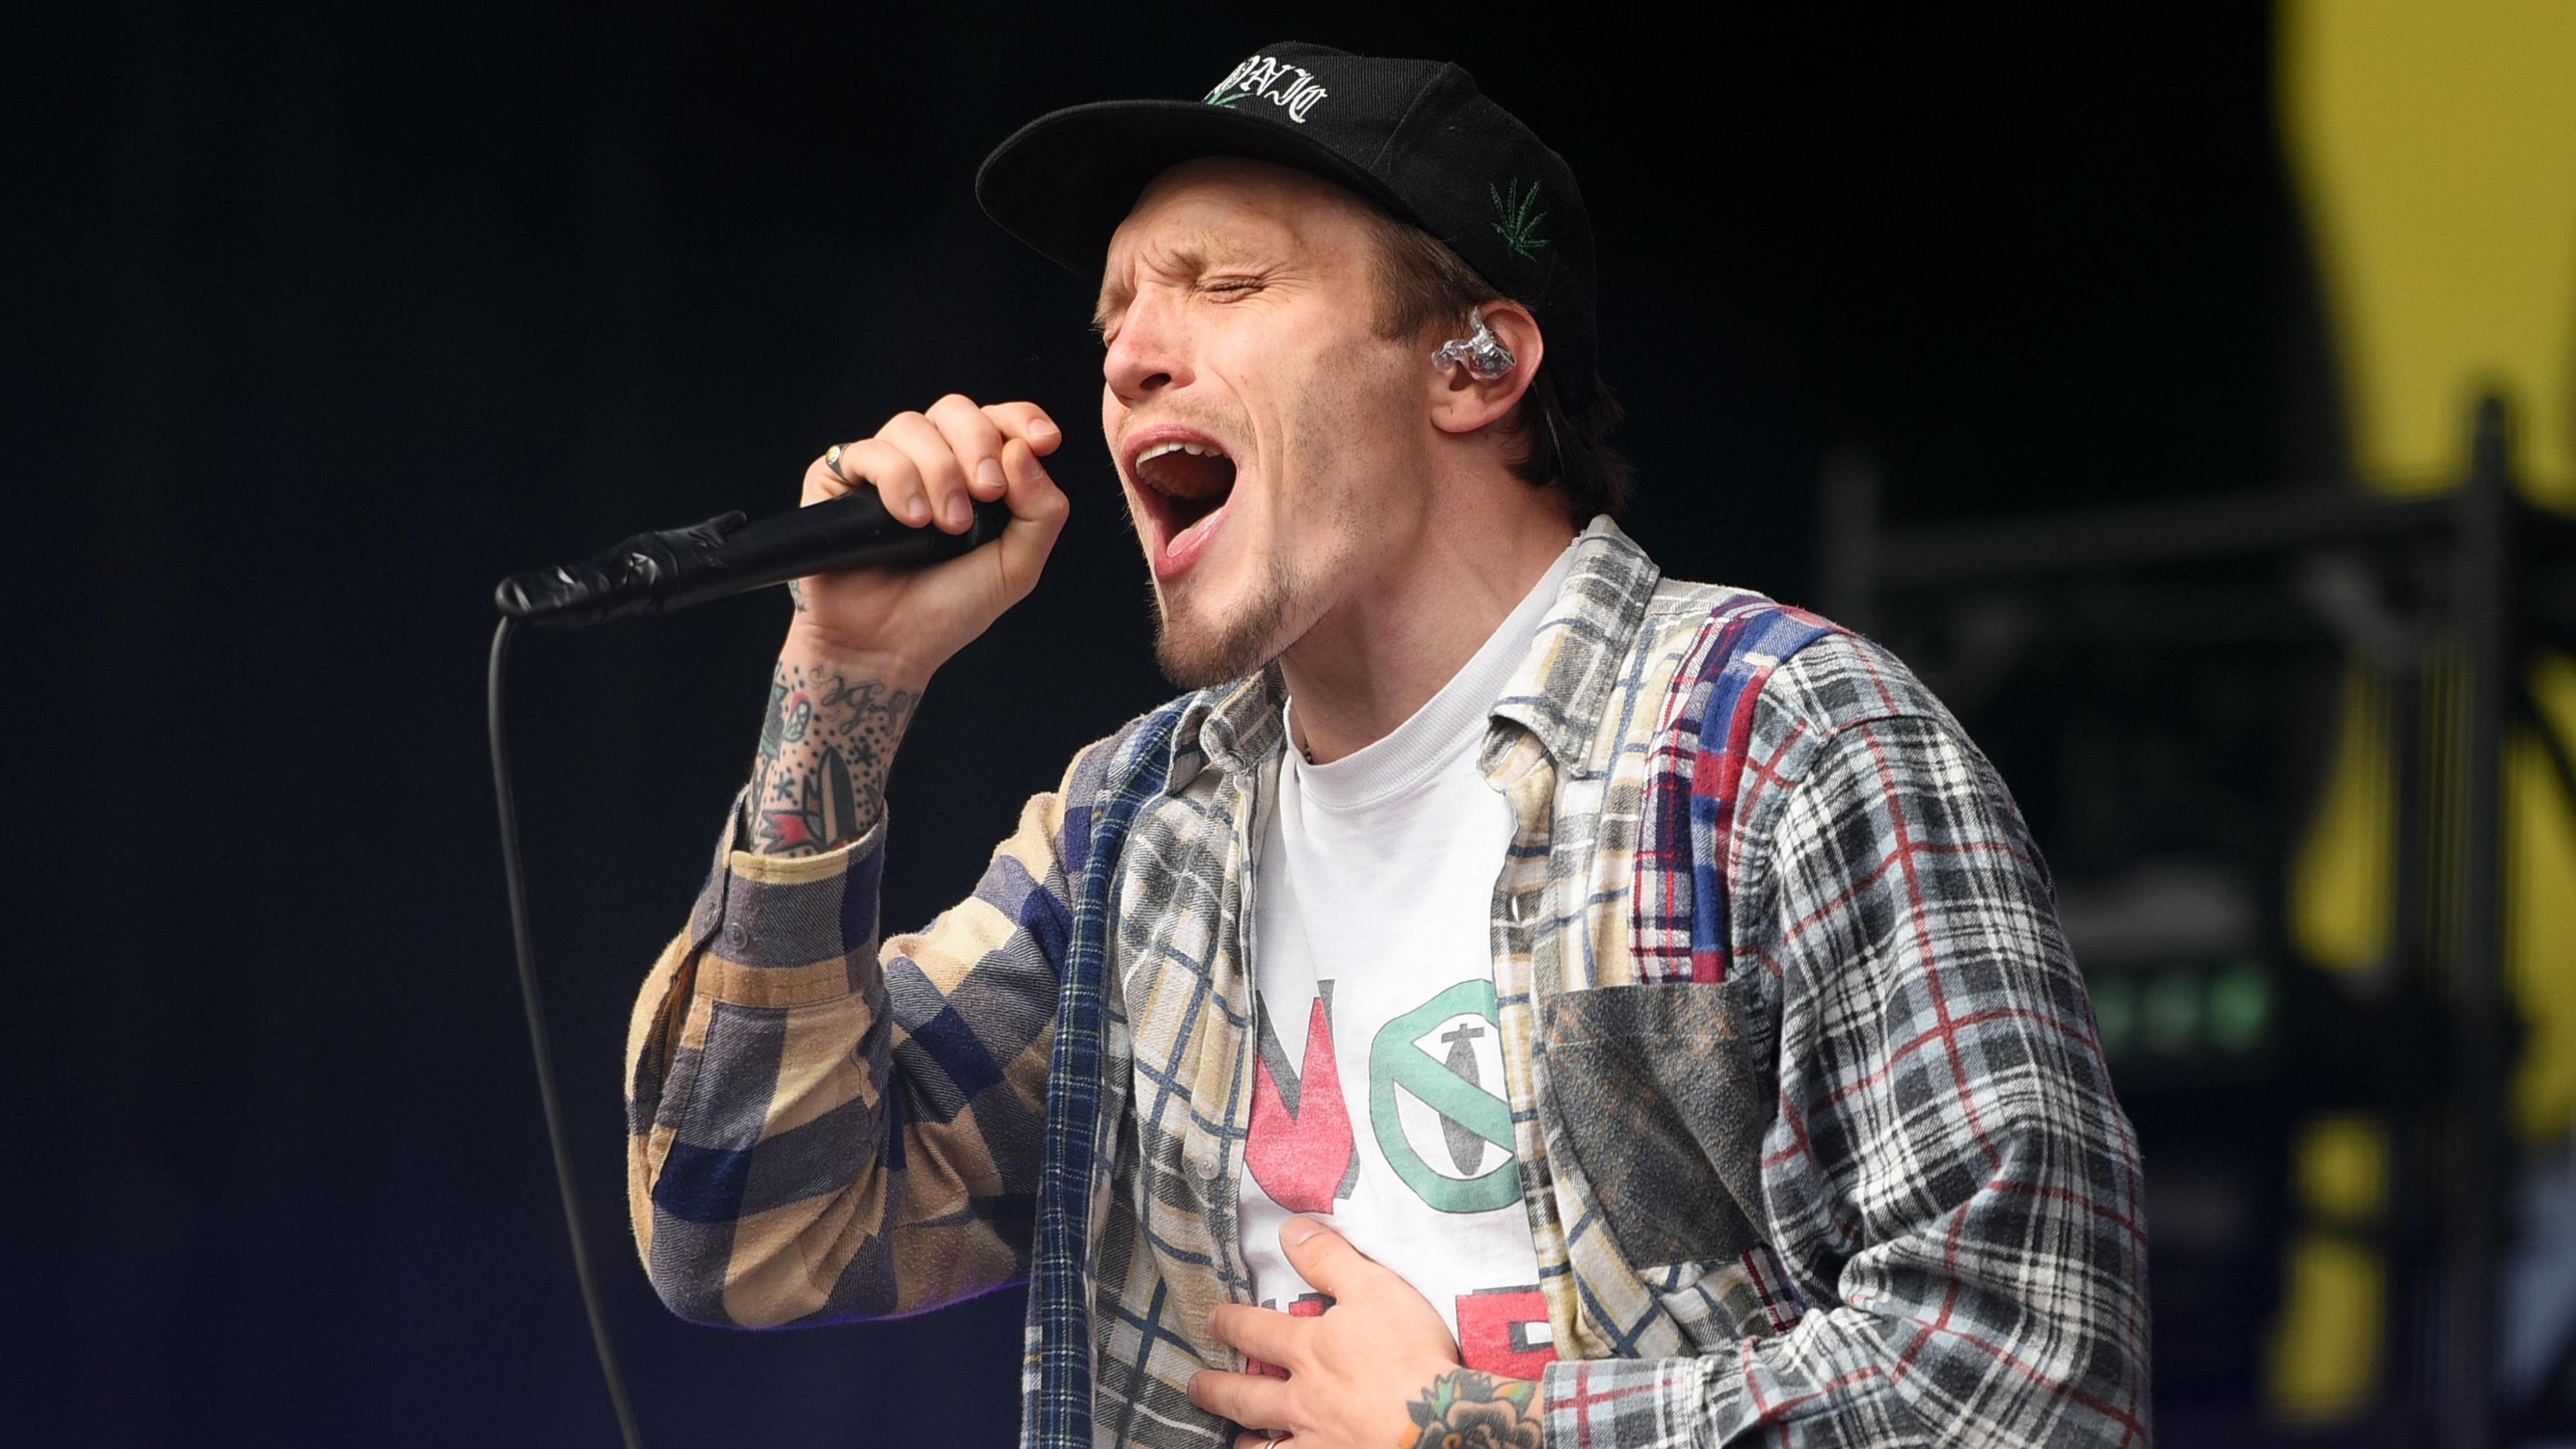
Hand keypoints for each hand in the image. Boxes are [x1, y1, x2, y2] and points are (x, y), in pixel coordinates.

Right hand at [790, 394, 1068, 687]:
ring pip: (912, 426)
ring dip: (939, 471)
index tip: (1045, 442)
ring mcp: (882, 467)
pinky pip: (868, 451)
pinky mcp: (836, 478)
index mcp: (973, 473)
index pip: (998, 421)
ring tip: (945, 526)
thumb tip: (1025, 452)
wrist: (887, 646)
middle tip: (988, 493)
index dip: (1021, 419)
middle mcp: (928, 462)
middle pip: (955, 410)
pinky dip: (897, 480)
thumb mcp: (1016, 566)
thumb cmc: (948, 609)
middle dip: (979, 443)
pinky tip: (911, 520)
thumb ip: (1041, 512)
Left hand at [1189, 1219, 1540, 1447]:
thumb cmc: (1408, 1352)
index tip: (1212, 1321)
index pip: (1256, 1332)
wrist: (1435, 1419)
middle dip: (1217, 1388)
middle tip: (1195, 1385)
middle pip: (1246, 1395)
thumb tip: (1288, 1231)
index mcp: (1308, 1350)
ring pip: (1265, 1445)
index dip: (1230, 1323)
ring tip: (1231, 1439)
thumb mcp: (1373, 1288)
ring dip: (1243, 1441)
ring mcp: (1317, 1440)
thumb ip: (1329, 1259)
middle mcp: (1302, 1399)